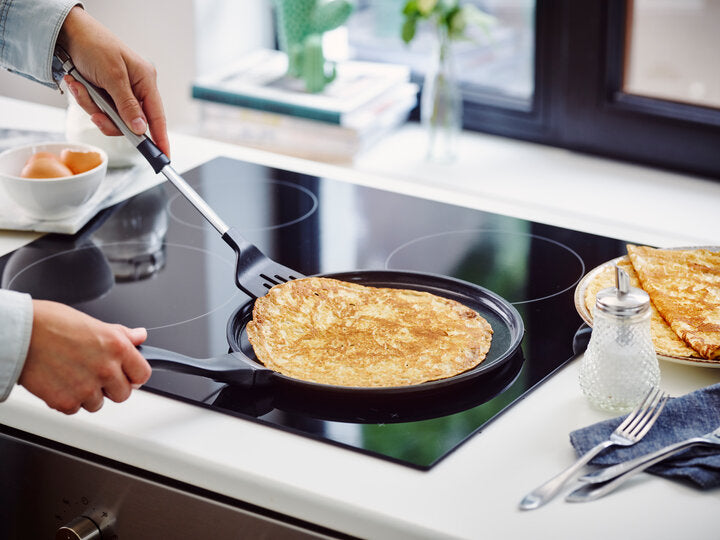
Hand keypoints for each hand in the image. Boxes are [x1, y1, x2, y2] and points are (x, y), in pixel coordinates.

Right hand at [19, 300, 151, 413]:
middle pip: (123, 394)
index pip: (142, 374)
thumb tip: (139, 336)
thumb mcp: (94, 323)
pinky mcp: (66, 401)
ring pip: (98, 404)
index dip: (135, 375)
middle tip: (97, 375)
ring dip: (89, 395)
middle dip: (112, 387)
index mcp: (116, 347)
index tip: (129, 375)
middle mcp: (106, 369)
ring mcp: (87, 388)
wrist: (19, 333)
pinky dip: (68, 400)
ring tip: (73, 374)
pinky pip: (75, 409)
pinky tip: (60, 382)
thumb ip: (121, 334)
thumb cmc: (51, 323)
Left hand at [57, 6, 169, 155]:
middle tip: (97, 116)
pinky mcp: (105, 94)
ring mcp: (120, 93)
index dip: (161, 139)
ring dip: (93, 108)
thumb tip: (141, 129)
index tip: (164, 157)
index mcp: (146, 82)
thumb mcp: (113, 76)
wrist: (69, 32)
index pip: (158, 118)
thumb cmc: (95, 45)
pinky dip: (85, 100)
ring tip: (81, 88)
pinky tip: (78, 84)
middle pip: (131, 123)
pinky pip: (98, 110)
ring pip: (111, 119)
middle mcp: (136, 89)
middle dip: (110, 121)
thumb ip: (127, 105)